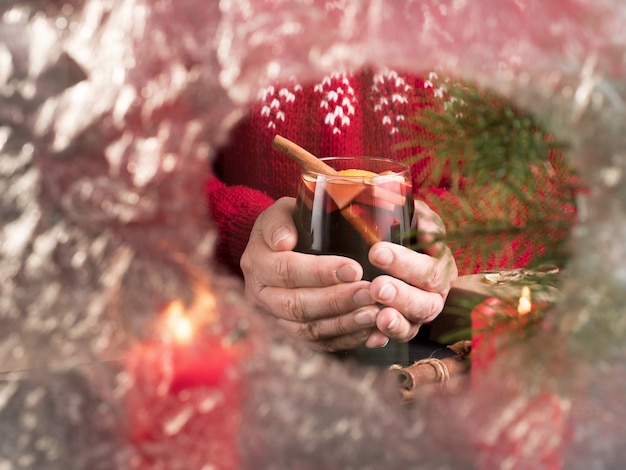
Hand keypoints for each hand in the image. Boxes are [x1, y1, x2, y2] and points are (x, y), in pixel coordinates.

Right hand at [240, 197, 384, 352]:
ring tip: (374, 314)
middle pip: (297, 306)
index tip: (354, 268)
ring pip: (308, 330)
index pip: (286, 270)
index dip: (320, 272)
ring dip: (343, 324)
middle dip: (336, 301)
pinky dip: (344, 340)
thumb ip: (279, 221)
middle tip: (370, 293)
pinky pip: (317, 344)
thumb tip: (284, 241)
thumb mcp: (279, 211)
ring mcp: (275, 317)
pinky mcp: (291, 333)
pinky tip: (369, 332)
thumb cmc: (287, 223)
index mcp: (257, 263)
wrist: (279, 245)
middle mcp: (260, 295)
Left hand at [366, 199, 457, 344]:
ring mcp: (418, 315)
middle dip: (402, 295)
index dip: (406, 263)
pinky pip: (395, 338)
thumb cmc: (401, 230)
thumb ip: (420, 219)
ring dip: (396, 323)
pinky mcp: (402, 328)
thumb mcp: (413, 217)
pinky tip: (372, 337)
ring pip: (413, 325)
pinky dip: (383, 339)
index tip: (377, 252)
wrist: (384, 249)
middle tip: (378, 287)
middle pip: (426, 302)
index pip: (430, 268)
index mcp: (440, 266)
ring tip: (379, 317)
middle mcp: (434, 294)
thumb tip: (426, 228)